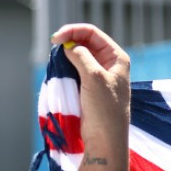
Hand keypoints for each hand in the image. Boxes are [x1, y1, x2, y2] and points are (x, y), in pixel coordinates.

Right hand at [50, 23, 132, 139]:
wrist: (104, 139)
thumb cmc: (104, 108)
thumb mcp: (94, 77)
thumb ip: (81, 56)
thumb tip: (69, 46)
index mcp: (117, 57)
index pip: (92, 33)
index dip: (73, 31)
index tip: (55, 39)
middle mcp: (109, 63)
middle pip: (85, 41)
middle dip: (68, 41)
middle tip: (53, 48)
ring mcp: (99, 75)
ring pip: (78, 55)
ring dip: (66, 55)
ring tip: (56, 61)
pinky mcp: (89, 87)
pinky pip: (75, 69)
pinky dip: (66, 67)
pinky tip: (59, 70)